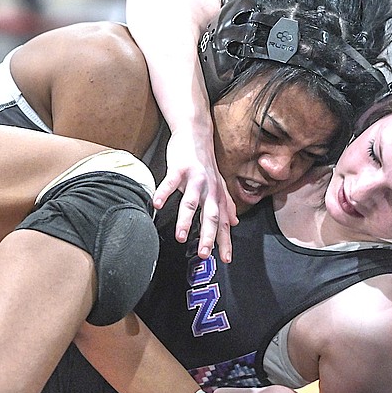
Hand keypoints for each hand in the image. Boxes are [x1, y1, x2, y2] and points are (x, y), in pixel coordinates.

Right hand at [154, 131, 236, 262]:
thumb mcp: (218, 184)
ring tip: (179, 237)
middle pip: (210, 215)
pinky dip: (163, 193)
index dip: (225, 241)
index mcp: (217, 195)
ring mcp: (195, 178)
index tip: (225, 259)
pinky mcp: (179, 168)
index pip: (223, 222)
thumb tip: (234, 222)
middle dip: (207, 236)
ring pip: (191, 202)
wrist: (195, 133)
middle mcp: (209, 188)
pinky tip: (156, 204)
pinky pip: (170, 182)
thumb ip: (226, 204)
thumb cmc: (204, 161)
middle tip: (203, 254)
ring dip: (185, 220)